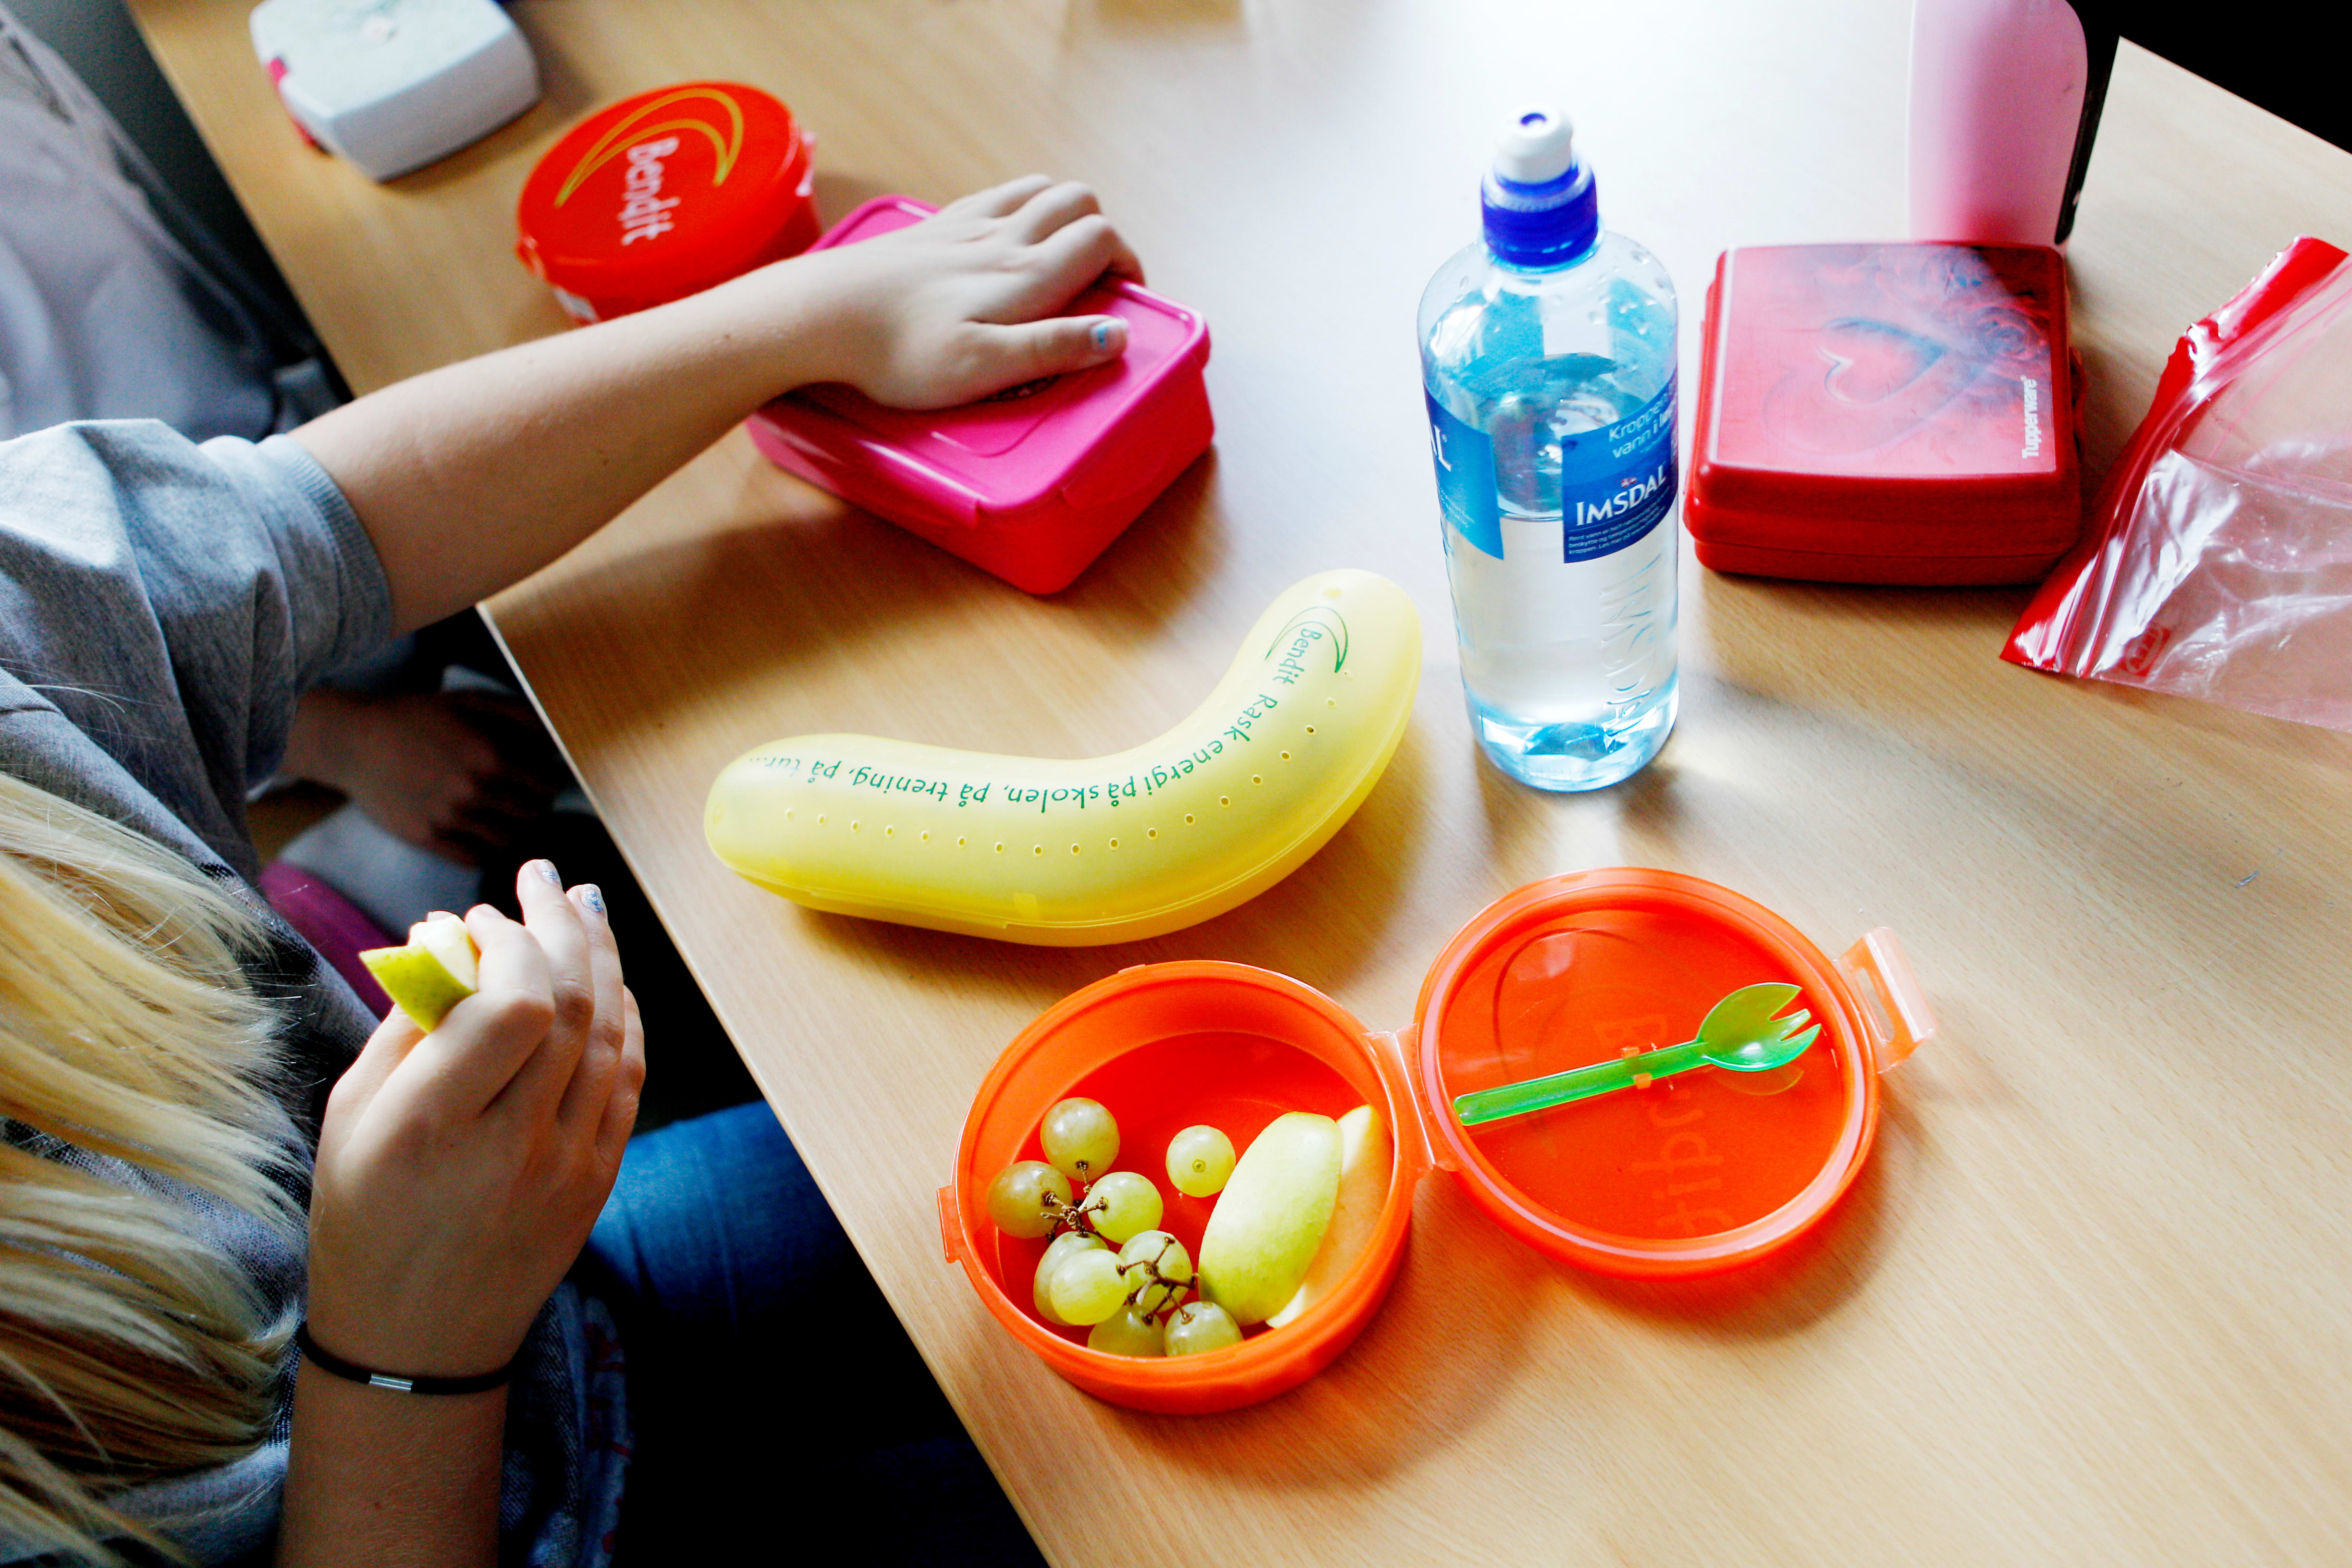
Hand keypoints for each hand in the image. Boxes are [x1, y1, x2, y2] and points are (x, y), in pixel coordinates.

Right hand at [284, 687, 569, 864]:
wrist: (355, 741)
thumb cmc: (417, 716)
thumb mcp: (470, 701)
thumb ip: (519, 715)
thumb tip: (557, 736)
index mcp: (490, 757)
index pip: (547, 785)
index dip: (550, 781)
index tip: (543, 777)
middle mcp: (473, 792)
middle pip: (532, 815)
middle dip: (535, 806)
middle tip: (526, 798)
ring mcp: (448, 819)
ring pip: (507, 840)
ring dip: (512, 829)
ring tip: (504, 815)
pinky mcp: (427, 838)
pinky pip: (474, 857)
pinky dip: (485, 849)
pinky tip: (480, 831)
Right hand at [306, 863, 643, 1376]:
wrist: (416, 1341)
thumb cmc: (365, 1218)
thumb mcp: (351, 1116)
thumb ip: (408, 1023)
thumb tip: (452, 934)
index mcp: (436, 1127)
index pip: (513, 1006)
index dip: (509, 942)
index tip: (482, 913)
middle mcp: (512, 1145)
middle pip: (567, 1006)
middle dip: (559, 925)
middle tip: (543, 876)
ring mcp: (567, 1166)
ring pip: (609, 1034)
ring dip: (601, 959)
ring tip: (582, 905)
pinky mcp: (599, 1179)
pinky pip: (628, 1078)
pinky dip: (623, 1018)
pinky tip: (607, 978)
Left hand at [784, 174, 1146, 408]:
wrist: (823, 316)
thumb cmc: (901, 352)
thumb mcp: (986, 365)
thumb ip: (1055, 348)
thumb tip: (1119, 337)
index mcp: (1024, 274)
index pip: (1101, 238)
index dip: (1127, 263)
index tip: (1124, 299)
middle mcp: (1001, 237)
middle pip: (1077, 200)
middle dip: (1102, 231)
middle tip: (1095, 279)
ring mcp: (964, 225)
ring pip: (1037, 189)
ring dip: (1062, 212)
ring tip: (1058, 255)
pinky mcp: (933, 226)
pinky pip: (993, 196)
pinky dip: (1017, 207)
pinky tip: (1003, 239)